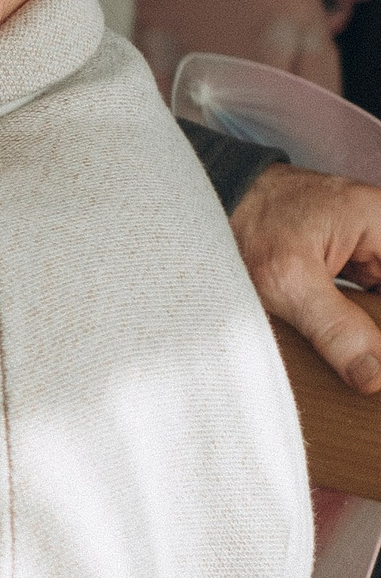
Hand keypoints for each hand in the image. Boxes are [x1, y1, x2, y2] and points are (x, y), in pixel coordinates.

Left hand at [230, 164, 380, 393]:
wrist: (212, 201)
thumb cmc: (248, 224)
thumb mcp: (287, 282)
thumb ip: (334, 328)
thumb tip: (374, 376)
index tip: (378, 362)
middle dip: (377, 335)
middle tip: (368, 372)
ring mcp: (370, 250)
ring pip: (380, 305)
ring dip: (372, 336)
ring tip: (362, 369)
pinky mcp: (352, 266)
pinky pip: (370, 301)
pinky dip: (362, 330)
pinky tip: (354, 356)